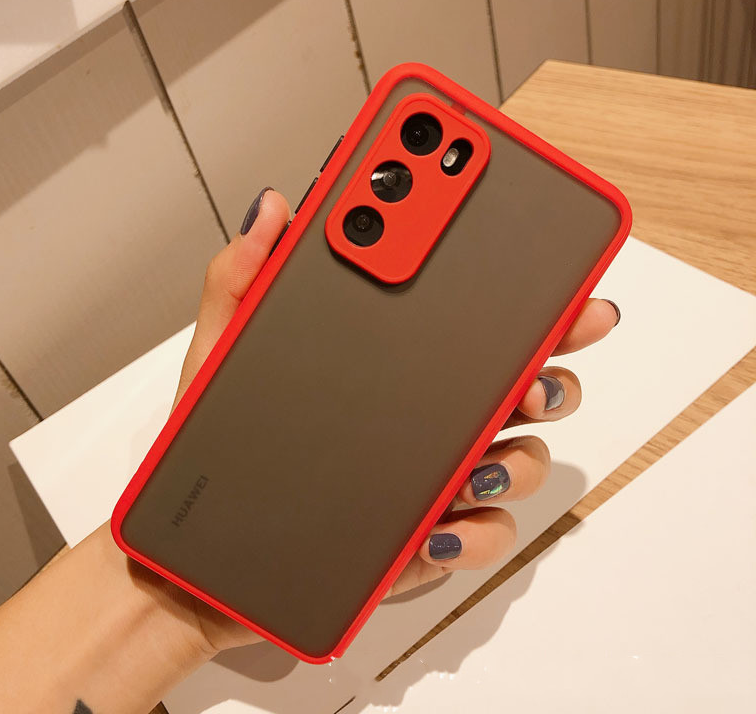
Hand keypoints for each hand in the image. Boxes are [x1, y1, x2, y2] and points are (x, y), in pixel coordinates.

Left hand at [166, 187, 620, 653]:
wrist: (201, 556)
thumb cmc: (220, 446)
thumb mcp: (222, 353)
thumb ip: (242, 280)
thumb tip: (273, 208)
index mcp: (389, 362)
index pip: (465, 311)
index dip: (515, 277)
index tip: (539, 239)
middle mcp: (425, 415)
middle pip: (521, 379)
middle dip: (557, 353)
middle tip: (563, 330)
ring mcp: (432, 478)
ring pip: (520, 458)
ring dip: (524, 451)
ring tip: (488, 450)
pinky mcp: (423, 540)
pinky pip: (480, 537)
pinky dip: (477, 532)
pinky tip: (441, 525)